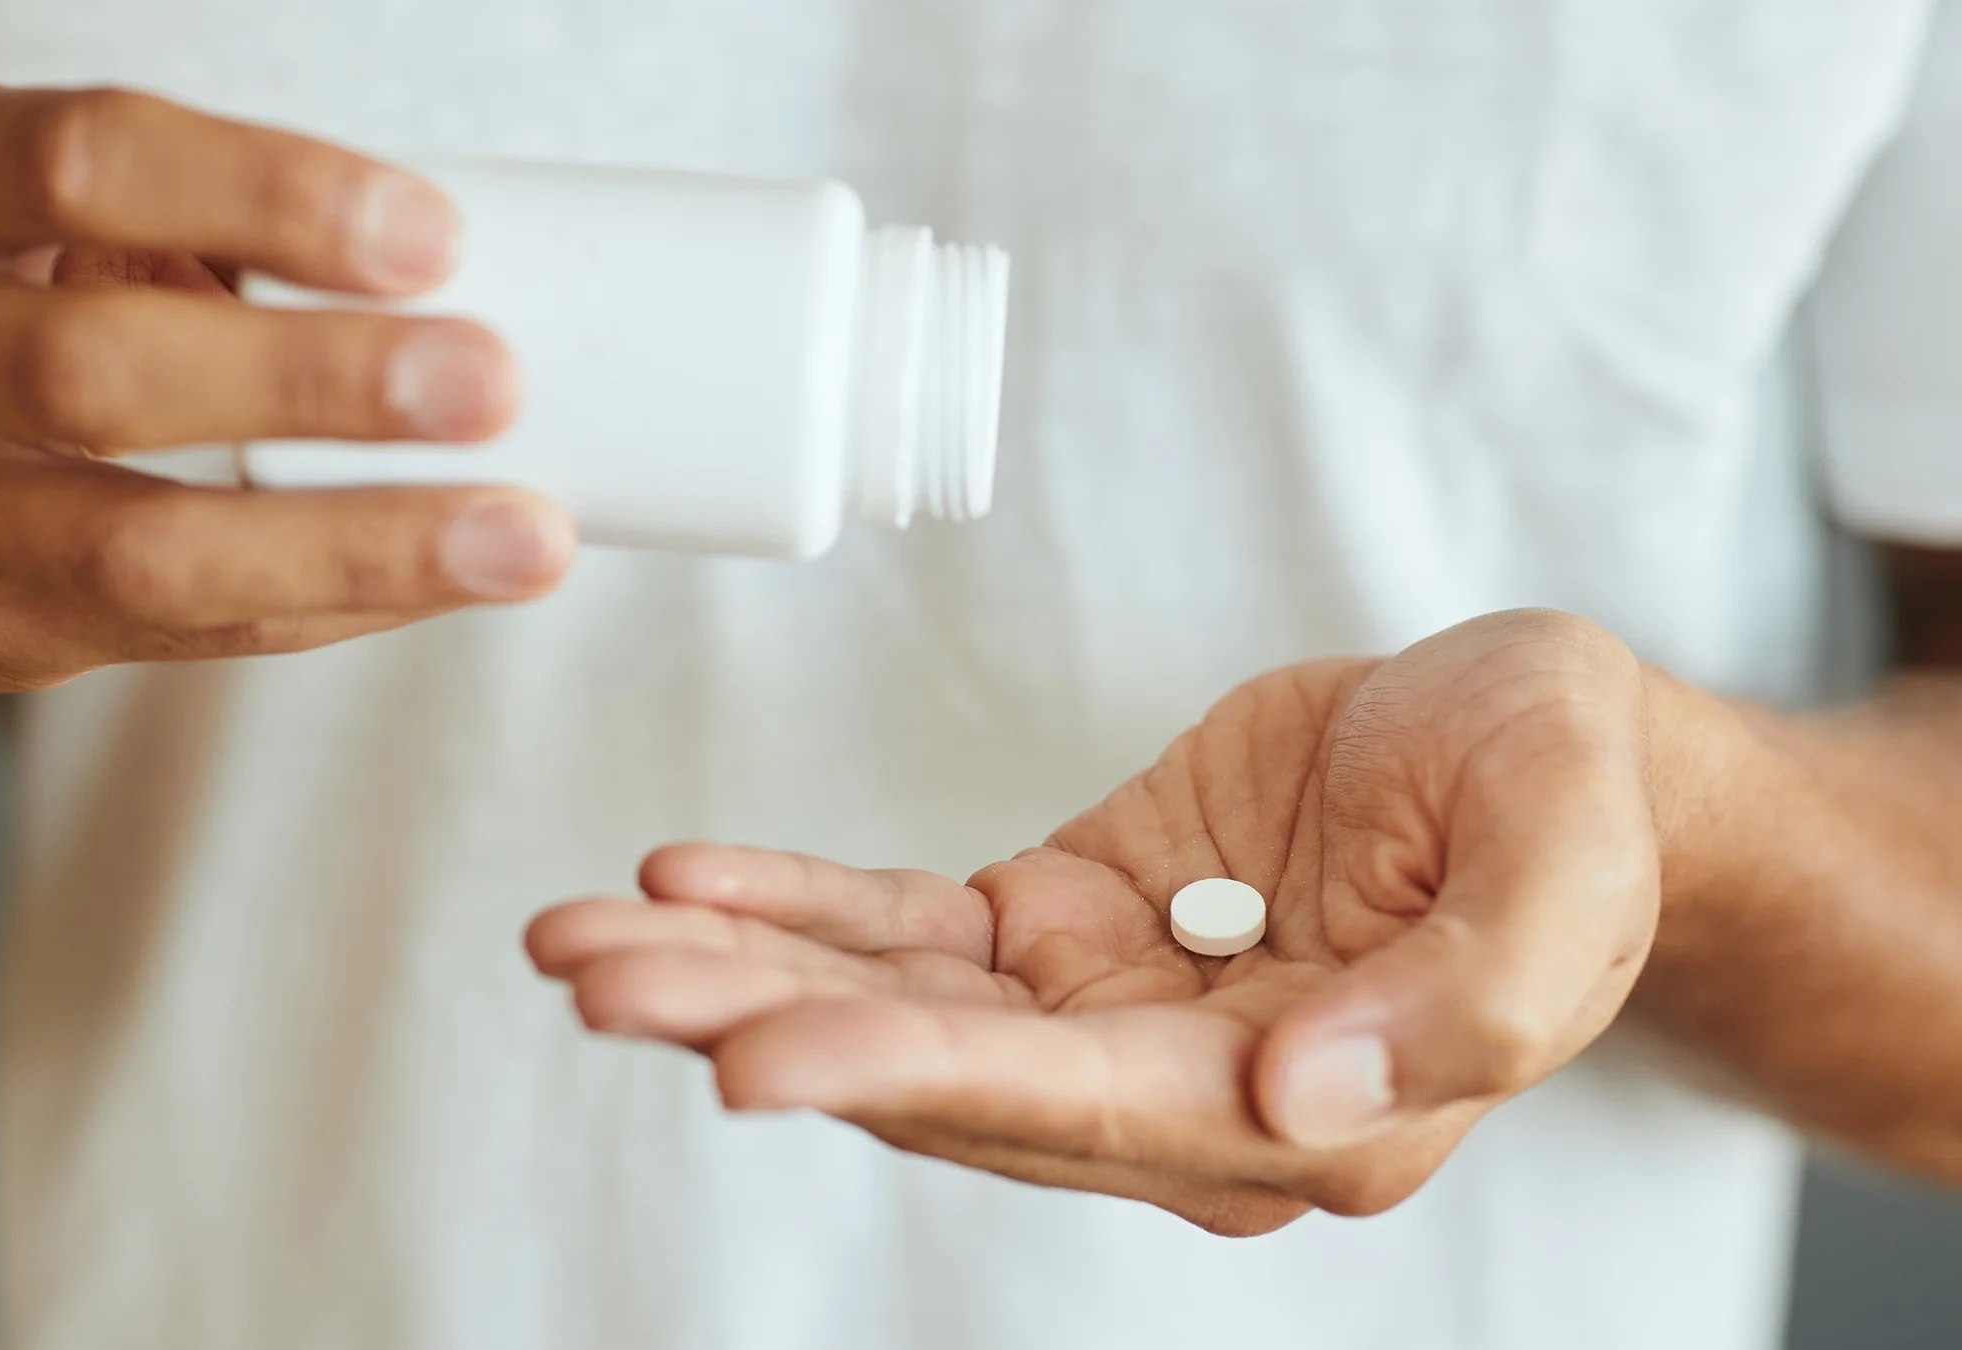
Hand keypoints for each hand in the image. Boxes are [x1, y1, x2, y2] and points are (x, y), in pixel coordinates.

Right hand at [0, 83, 571, 688]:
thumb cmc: (3, 299)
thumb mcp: (57, 214)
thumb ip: (213, 224)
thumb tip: (467, 277)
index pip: (86, 161)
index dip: (268, 194)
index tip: (432, 235)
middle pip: (99, 367)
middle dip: (315, 381)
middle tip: (491, 382)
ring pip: (142, 548)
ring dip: (354, 542)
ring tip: (519, 537)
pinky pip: (189, 631)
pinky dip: (336, 602)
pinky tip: (450, 579)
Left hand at [528, 610, 1659, 1234]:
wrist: (1534, 747)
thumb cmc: (1566, 797)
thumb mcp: (1562, 860)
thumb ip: (1466, 995)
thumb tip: (1299, 1099)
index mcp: (1302, 1111)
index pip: (1069, 1108)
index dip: (906, 1078)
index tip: (751, 1059)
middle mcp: (1178, 1090)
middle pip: (937, 1075)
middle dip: (757, 1027)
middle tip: (598, 982)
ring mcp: (1108, 1012)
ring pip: (894, 1007)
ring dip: (734, 974)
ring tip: (579, 940)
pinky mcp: (1067, 926)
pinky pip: (909, 927)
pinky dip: (794, 905)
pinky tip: (683, 881)